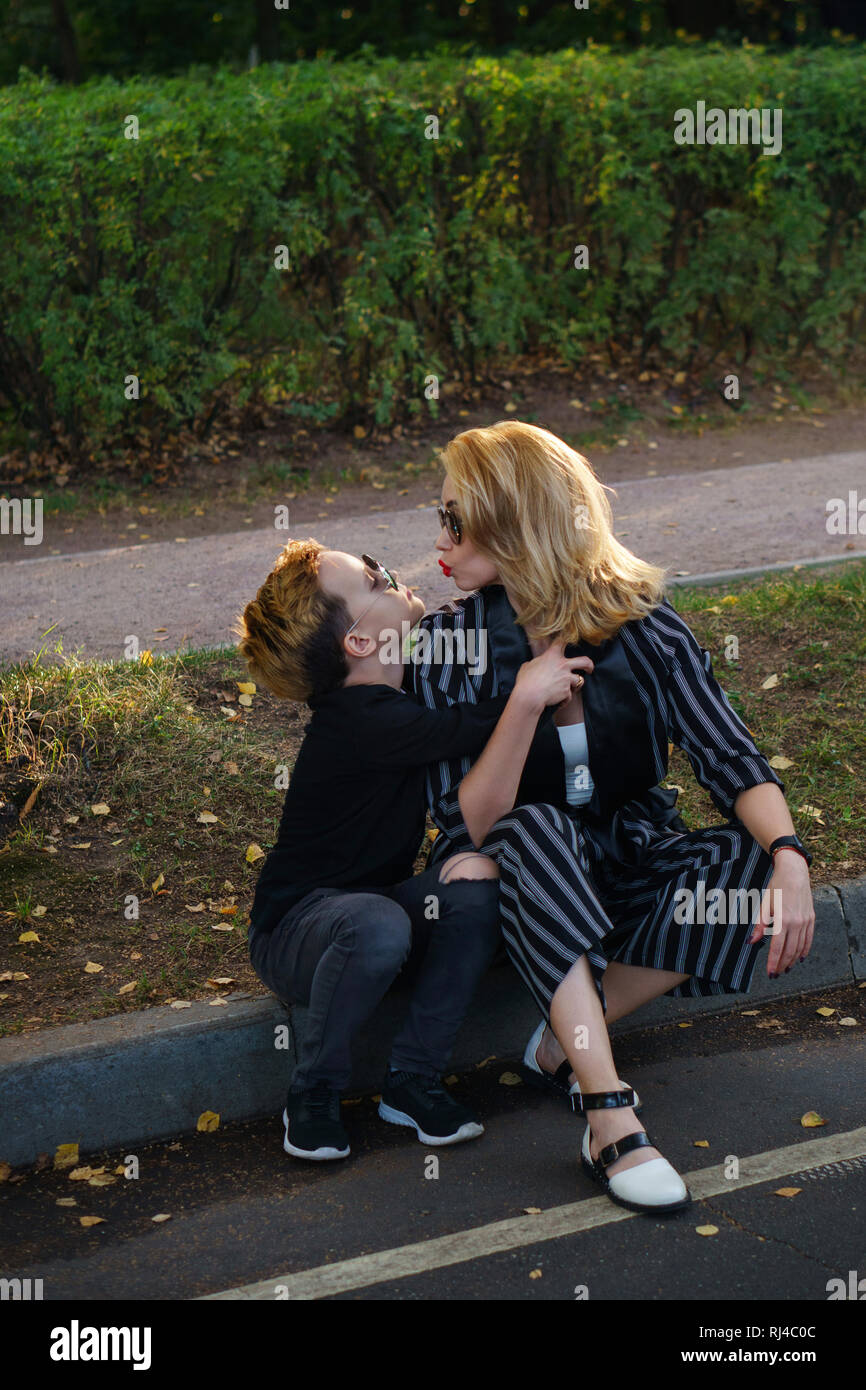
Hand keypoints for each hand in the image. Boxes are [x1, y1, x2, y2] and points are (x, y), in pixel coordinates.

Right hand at [514, 642, 593, 713]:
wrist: (529, 695)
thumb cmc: (525, 680)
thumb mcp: (527, 666)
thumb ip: (534, 663)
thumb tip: (532, 665)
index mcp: (552, 656)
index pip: (562, 641)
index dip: (566, 638)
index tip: (569, 640)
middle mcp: (563, 665)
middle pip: (584, 661)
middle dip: (589, 665)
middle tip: (589, 668)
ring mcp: (567, 678)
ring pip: (580, 680)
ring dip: (575, 685)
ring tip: (569, 689)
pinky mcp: (567, 691)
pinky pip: (569, 696)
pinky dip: (564, 700)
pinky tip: (557, 702)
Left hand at [749, 850, 814, 974]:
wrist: (794, 872)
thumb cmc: (777, 887)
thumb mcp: (764, 904)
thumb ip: (759, 925)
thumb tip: (751, 942)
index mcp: (783, 920)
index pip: (777, 948)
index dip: (773, 962)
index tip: (770, 973)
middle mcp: (797, 923)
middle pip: (790, 951)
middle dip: (783, 965)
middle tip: (777, 974)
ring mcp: (806, 921)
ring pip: (800, 947)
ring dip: (793, 960)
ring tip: (786, 969)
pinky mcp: (811, 919)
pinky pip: (809, 939)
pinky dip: (804, 950)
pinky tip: (800, 958)